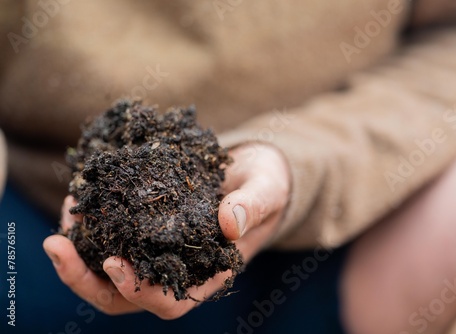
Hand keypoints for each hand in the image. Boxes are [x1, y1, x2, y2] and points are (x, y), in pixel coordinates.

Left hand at [43, 144, 289, 318]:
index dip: (139, 290)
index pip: (170, 301)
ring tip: (65, 215)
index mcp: (209, 273)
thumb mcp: (266, 191)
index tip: (115, 261)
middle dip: (86, 280)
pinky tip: (81, 197)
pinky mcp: (148, 227)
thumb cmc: (265, 186)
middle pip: (124, 297)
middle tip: (57, 245)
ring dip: (79, 254)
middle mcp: (178, 269)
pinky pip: (113, 237)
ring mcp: (160, 250)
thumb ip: (253, 206)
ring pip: (109, 272)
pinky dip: (91, 226)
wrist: (255, 171)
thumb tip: (230, 222)